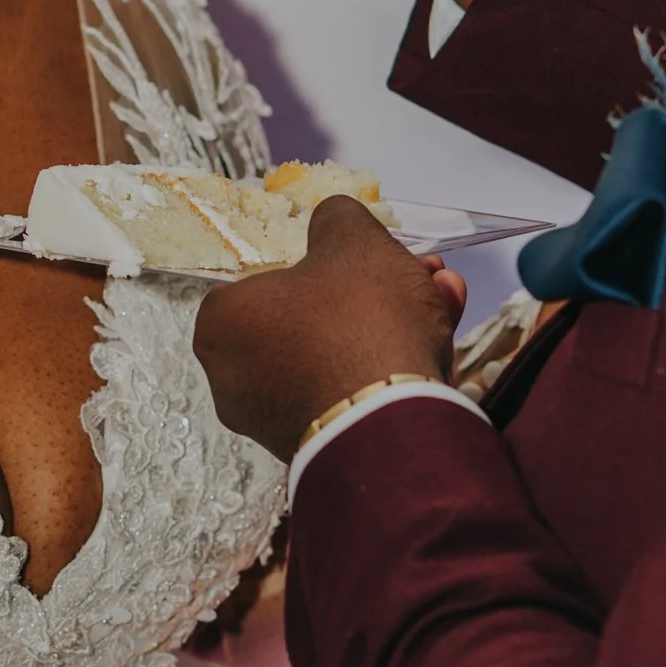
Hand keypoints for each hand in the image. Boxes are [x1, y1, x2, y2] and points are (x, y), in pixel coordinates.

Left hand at [194, 199, 465, 462]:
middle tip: (415, 273)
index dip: (325, 261)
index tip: (368, 255)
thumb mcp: (354, 242)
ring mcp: (274, 420)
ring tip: (442, 296)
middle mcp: (235, 379)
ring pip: (339, 354)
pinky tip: (436, 342)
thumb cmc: (358, 321)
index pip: (267, 278)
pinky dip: (387, 367)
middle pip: (314, 317)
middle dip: (373, 289)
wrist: (393, 425)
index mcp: (222, 324)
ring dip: (392, 322)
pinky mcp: (318, 448)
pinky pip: (350, 394)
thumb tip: (331, 218)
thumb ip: (337, 218)